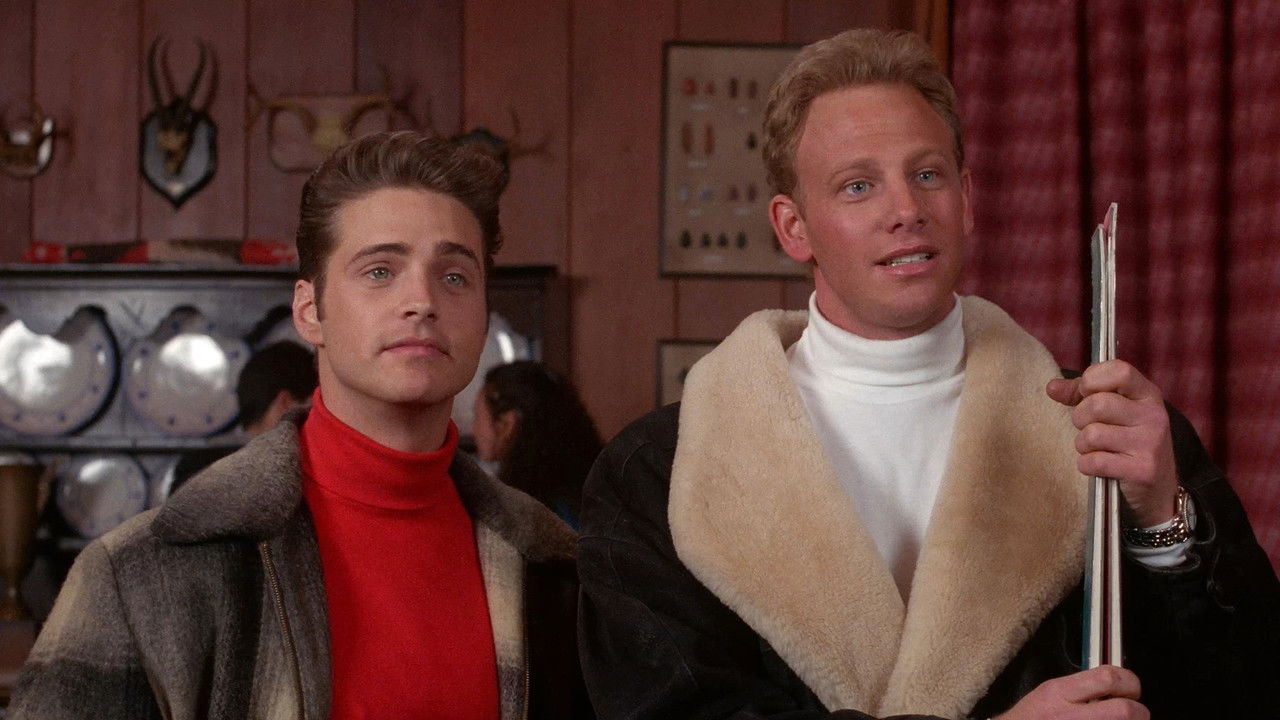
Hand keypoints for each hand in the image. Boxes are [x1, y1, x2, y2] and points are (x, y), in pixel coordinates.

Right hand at [994, 666, 1147, 719]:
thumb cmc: (1030, 718)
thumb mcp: (1049, 693)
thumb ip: (1081, 687)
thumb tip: (1116, 686)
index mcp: (1060, 693)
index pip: (1108, 678)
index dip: (1130, 682)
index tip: (1131, 689)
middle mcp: (1071, 716)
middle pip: (1126, 711)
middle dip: (1139, 711)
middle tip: (1135, 712)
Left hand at [1045, 360, 1178, 527]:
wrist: (1158, 489)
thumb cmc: (1127, 442)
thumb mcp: (1113, 412)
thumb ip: (1082, 395)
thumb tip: (1051, 387)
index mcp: (1147, 394)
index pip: (1119, 370)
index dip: (1092, 380)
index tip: (1086, 394)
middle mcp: (1154, 415)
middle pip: (1097, 404)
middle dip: (1080, 418)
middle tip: (1088, 428)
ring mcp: (1150, 443)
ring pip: (1092, 434)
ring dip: (1083, 444)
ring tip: (1096, 449)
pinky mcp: (1142, 470)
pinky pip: (1094, 461)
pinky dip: (1087, 465)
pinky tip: (1100, 466)